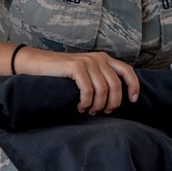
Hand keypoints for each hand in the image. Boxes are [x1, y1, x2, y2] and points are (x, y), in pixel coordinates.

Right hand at [15, 48, 138, 113]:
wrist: (38, 64)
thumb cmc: (62, 74)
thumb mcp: (86, 74)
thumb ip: (100, 79)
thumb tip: (115, 100)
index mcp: (104, 59)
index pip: (127, 71)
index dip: (133, 86)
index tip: (132, 101)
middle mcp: (98, 58)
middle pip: (116, 85)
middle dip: (112, 103)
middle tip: (102, 112)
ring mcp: (87, 61)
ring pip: (103, 90)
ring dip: (97, 106)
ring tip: (89, 111)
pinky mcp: (76, 66)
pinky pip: (88, 90)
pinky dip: (86, 103)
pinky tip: (80, 107)